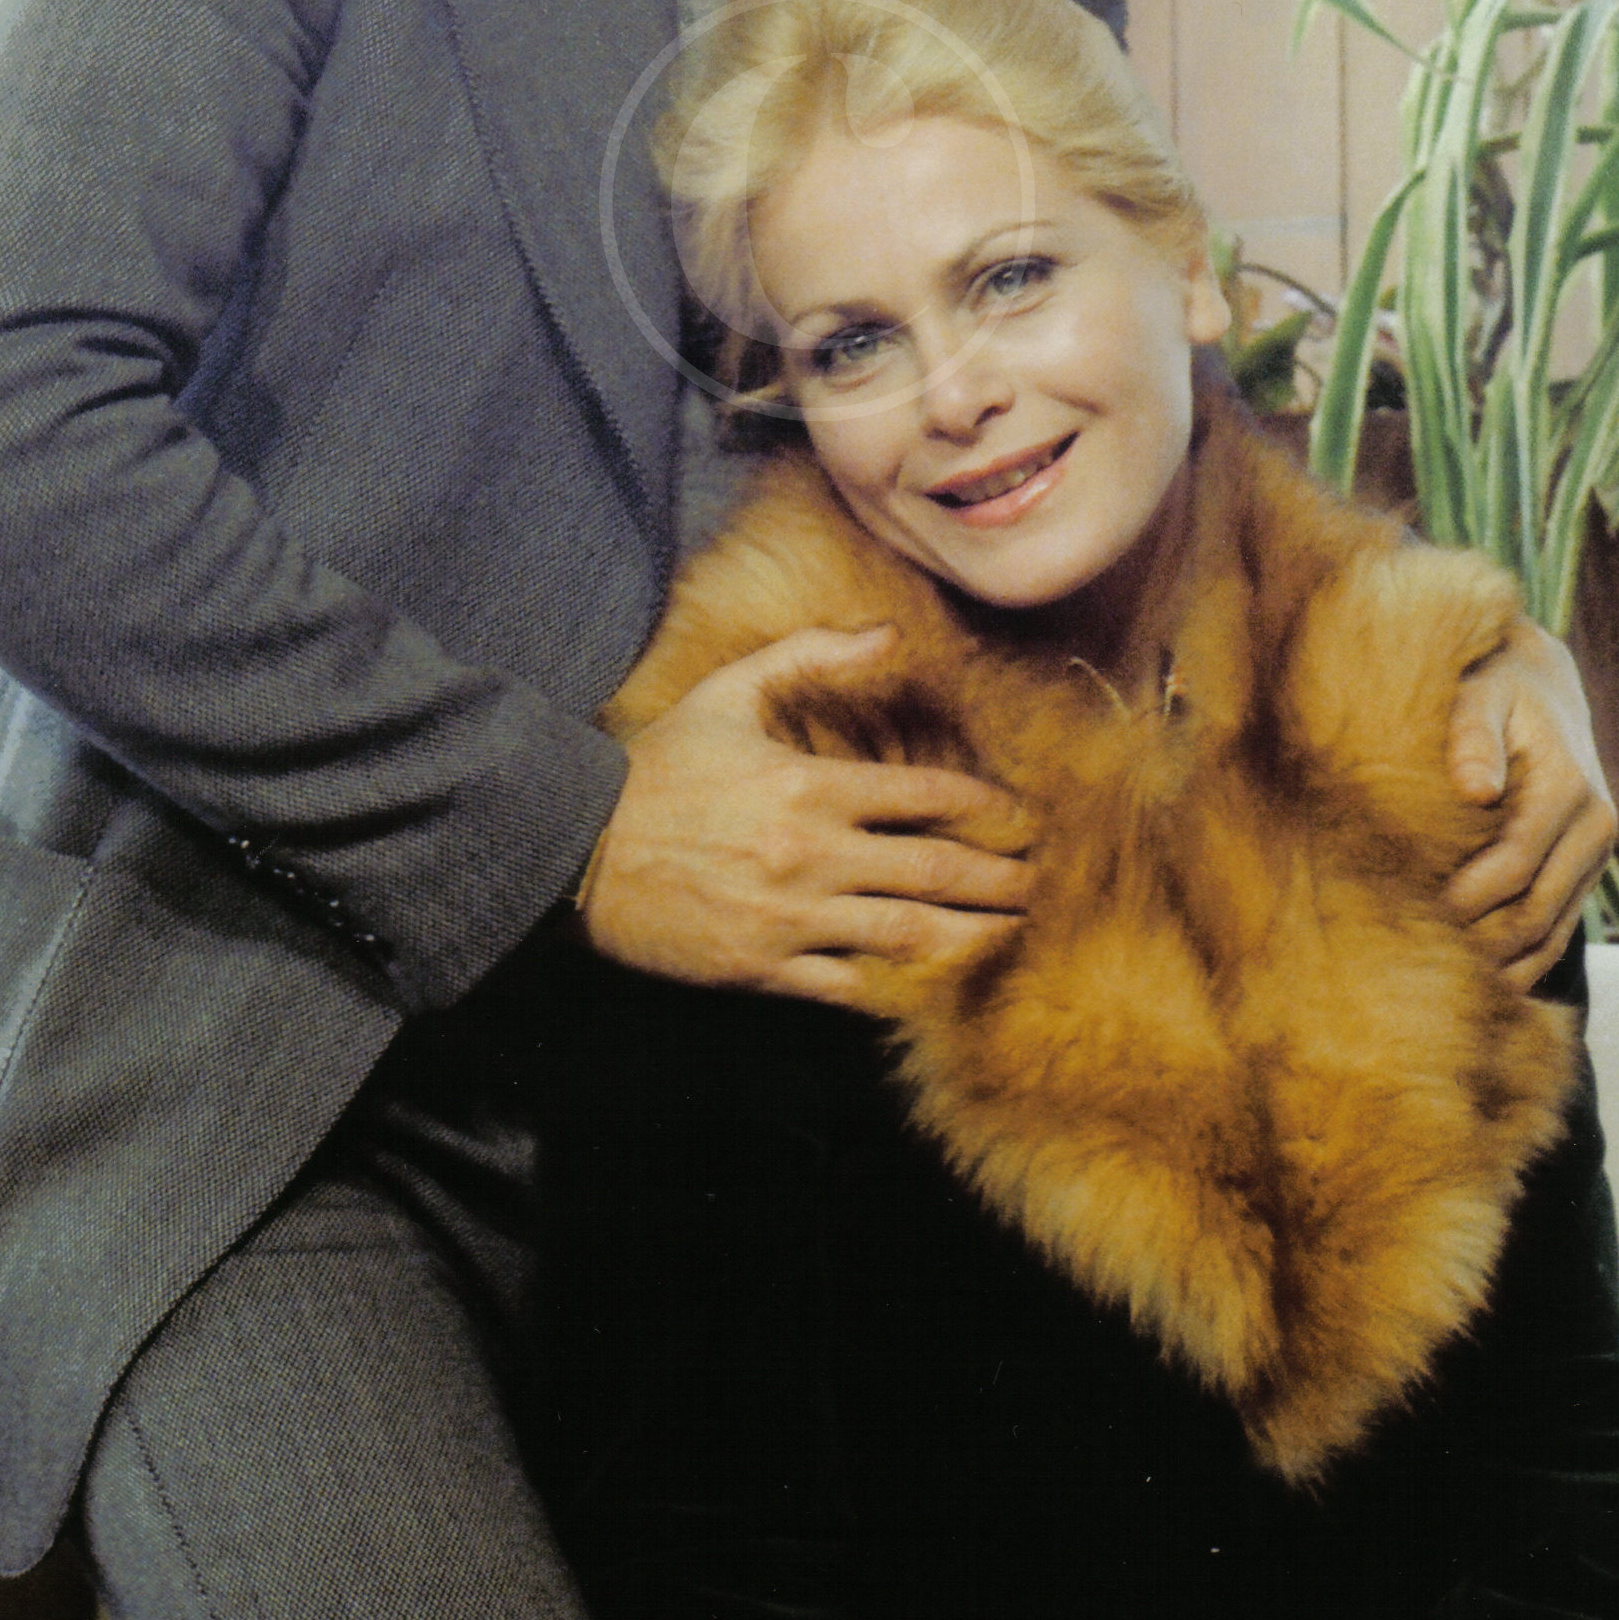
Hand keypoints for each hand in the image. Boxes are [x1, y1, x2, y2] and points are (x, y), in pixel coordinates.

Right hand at [584, 624, 1030, 1008]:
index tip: (1023, 818)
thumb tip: (891, 632)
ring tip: (1011, 934)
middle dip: (1000, 878)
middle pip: (936, 871)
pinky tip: (937, 983)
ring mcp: (791, 919)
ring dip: (972, 936)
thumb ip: (812, 654)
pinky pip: (851, 986)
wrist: (578, 850)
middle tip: (1040, 882)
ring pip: (909, 936)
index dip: (988, 807)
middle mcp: (812, 856)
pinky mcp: (764, 970)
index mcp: (809, 785)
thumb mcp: (728, 692)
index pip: (927, 796)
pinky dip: (899, 985)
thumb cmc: (658, 767)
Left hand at [1440, 623, 1615, 990]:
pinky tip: (1476, 982)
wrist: (1540, 683)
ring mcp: (1595, 854)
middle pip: (1535, 911)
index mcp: (1568, 787)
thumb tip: (1475, 788)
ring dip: (1499, 964)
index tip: (1409, 916)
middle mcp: (1594, 826)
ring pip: (1550, 933)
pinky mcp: (1585, 870)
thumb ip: (1472, 733)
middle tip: (1411, 961)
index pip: (1514, 866)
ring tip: (1437, 982)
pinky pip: (1558, 932)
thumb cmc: (1493, 685)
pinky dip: (1521, 963)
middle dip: (1477, 942)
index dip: (1463, 899)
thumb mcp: (1479, 691)